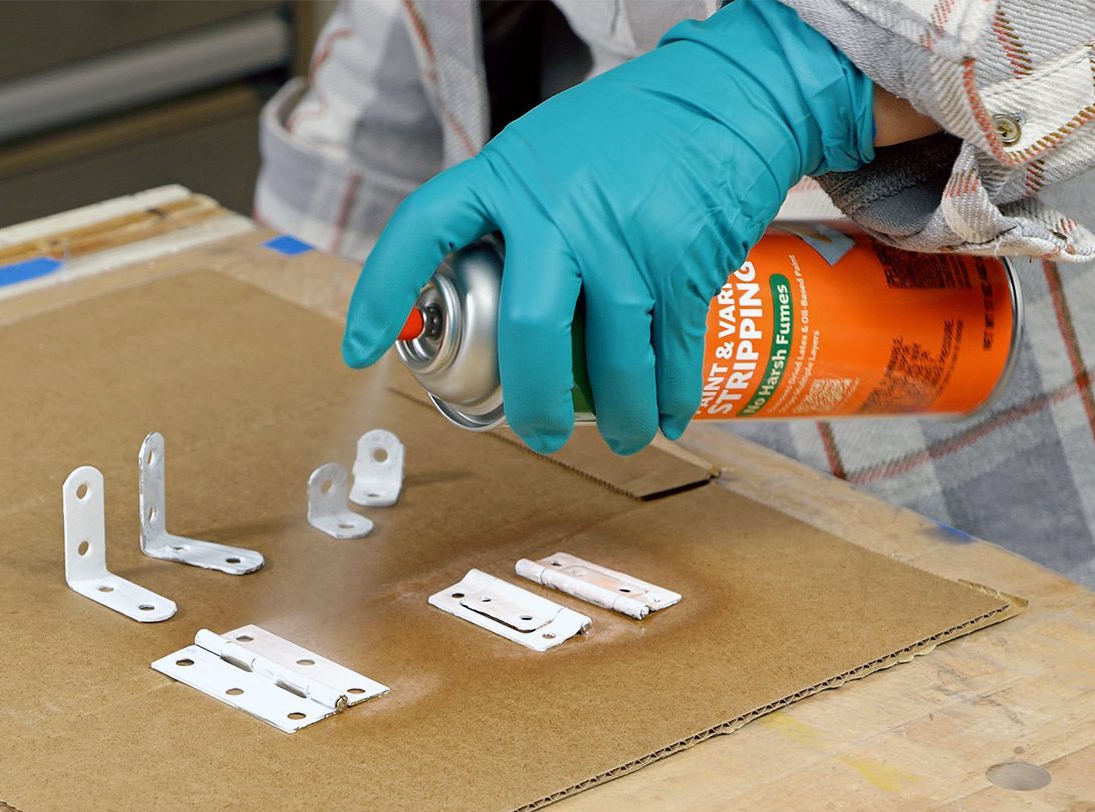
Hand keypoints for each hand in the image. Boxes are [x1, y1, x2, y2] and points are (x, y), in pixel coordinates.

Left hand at [341, 0, 873, 454]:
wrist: (732, 92)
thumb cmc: (631, 130)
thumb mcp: (546, 153)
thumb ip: (510, 216)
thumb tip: (479, 295)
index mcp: (506, 176)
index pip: (423, 230)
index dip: (384, 293)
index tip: (362, 348)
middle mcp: (559, 206)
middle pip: (526, 327)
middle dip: (533, 399)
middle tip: (538, 432)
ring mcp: (624, 234)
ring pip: (612, 355)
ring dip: (620, 413)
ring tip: (622, 436)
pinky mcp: (684, 257)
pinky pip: (672, 348)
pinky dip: (670, 395)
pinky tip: (666, 415)